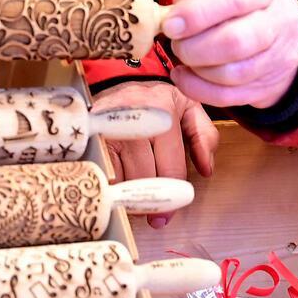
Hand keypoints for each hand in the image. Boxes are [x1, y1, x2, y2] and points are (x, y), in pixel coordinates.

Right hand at [92, 79, 215, 228]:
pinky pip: (100, 173)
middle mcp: (137, 120)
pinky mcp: (90, 136)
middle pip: (145, 179)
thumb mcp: (189, 107)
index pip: (170, 169)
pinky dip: (109, 186)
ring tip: (133, 198)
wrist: (119, 80)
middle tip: (150, 214)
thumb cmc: (157, 99)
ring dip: (128, 197)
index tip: (166, 216)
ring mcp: (110, 127)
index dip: (171, 199)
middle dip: (149, 201)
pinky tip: (116, 186)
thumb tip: (207, 170)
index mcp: (165, 113)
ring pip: (121, 180)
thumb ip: (204, 136)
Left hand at [165, 0, 297, 109]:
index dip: (198, 13)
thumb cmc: (246, 4)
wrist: (285, 33)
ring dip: (197, 69)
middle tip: (176, 42)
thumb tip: (174, 12)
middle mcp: (281, 21)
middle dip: (194, 47)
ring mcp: (279, 58)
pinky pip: (229, 97)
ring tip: (183, 57)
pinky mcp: (269, 86)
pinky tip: (184, 77)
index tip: (169, 25)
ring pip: (232, 73)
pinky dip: (199, 90)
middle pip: (235, 41)